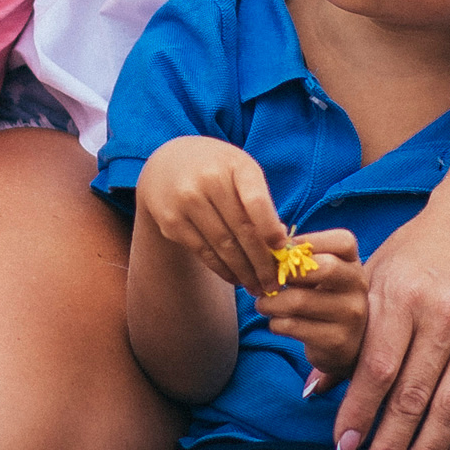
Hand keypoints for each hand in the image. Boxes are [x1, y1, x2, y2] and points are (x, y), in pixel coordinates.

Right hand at [136, 138, 289, 294]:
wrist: (168, 162)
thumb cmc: (217, 170)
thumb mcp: (241, 172)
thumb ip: (260, 202)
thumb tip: (278, 245)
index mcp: (235, 165)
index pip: (255, 200)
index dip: (270, 228)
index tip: (282, 250)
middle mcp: (209, 181)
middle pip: (241, 230)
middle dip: (261, 263)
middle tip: (273, 285)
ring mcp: (186, 201)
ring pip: (222, 246)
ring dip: (243, 272)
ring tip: (256, 287)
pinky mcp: (171, 221)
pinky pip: (203, 251)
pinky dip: (222, 269)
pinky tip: (235, 278)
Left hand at [255, 227, 366, 389]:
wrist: (344, 345)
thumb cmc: (323, 299)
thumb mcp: (321, 275)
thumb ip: (301, 258)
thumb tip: (267, 246)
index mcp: (354, 264)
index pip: (342, 241)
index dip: (308, 242)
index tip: (283, 252)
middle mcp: (358, 287)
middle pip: (322, 268)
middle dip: (285, 272)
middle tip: (267, 281)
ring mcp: (351, 315)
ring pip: (299, 300)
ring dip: (271, 303)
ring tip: (263, 304)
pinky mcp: (337, 341)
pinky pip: (294, 326)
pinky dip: (276, 323)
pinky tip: (277, 323)